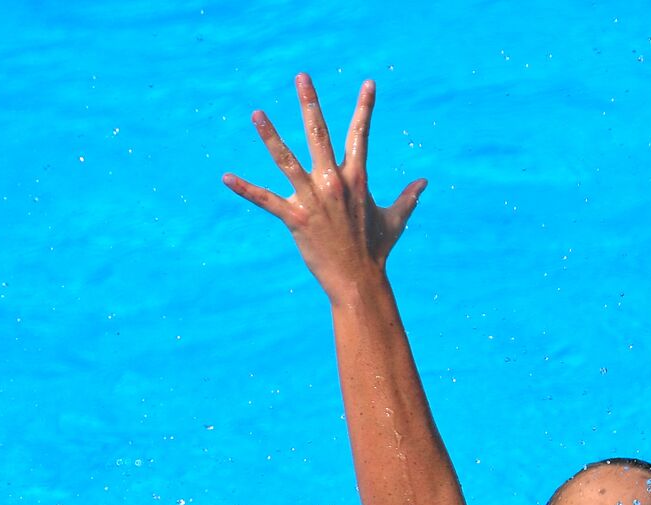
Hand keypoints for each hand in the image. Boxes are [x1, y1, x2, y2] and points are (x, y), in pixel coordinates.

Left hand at [223, 73, 426, 296]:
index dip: (365, 108)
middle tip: (301, 77)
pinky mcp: (295, 218)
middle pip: (320, 134)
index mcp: (357, 178)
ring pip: (287, 160)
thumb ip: (408, 197)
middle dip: (310, 104)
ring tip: (256, 113)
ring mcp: (313, 199)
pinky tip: (225, 177)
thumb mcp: (396, 219)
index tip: (368, 83)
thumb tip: (424, 182)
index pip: (361, 135)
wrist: (358, 281)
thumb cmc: (377, 251)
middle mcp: (334, 183)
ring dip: (270, 135)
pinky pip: (265, 200)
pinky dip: (245, 189)